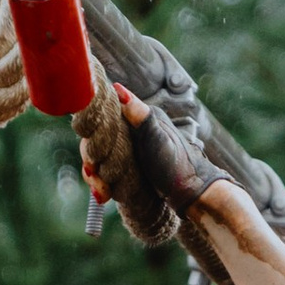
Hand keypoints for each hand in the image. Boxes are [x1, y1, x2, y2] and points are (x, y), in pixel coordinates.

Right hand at [75, 80, 227, 248]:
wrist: (191, 194)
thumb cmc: (178, 166)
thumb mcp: (158, 139)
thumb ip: (140, 115)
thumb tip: (118, 89)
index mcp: (138, 115)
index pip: (102, 116)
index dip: (93, 133)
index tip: (93, 153)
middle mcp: (130, 129)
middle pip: (96, 139)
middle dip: (93, 160)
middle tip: (95, 174)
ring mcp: (128, 148)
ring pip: (98, 157)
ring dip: (96, 175)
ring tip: (103, 191)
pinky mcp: (127, 165)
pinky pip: (105, 170)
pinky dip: (102, 182)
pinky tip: (104, 195)